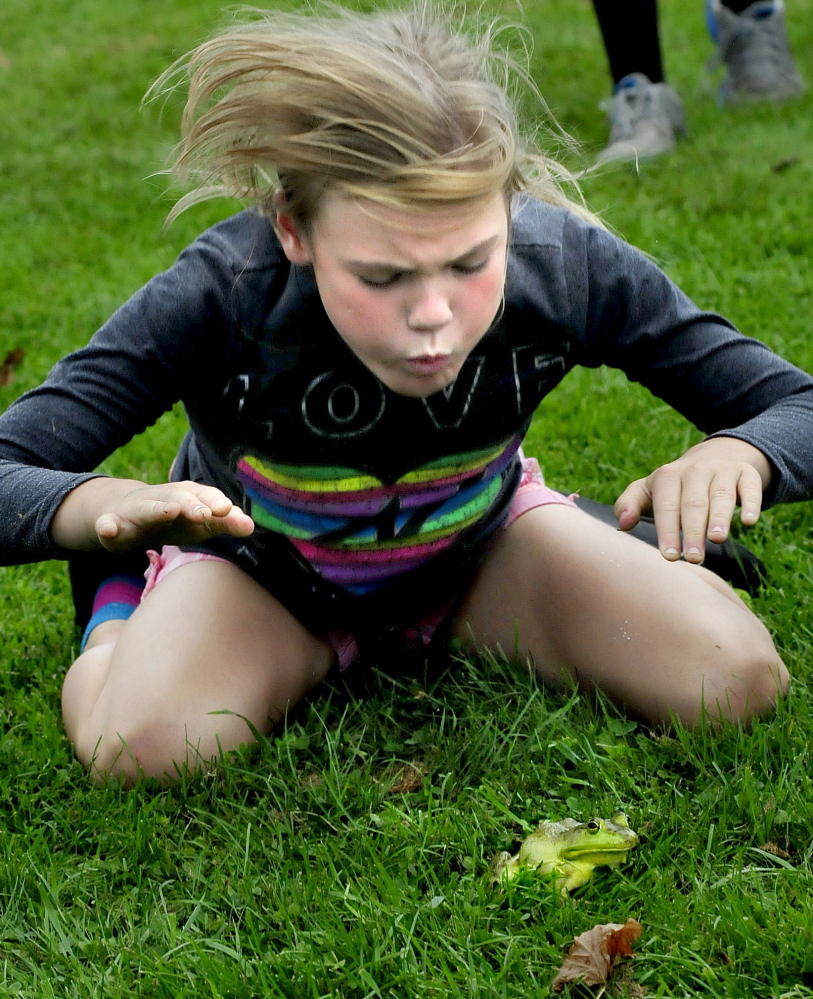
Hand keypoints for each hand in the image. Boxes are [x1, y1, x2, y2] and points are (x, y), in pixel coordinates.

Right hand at [93, 481, 254, 551]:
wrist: (125, 512)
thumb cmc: (173, 519)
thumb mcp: (199, 523)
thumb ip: (224, 523)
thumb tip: (251, 526)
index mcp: (186, 498)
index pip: (204, 497)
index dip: (215, 502)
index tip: (227, 510)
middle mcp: (162, 499)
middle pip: (179, 498)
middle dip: (192, 504)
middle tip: (205, 514)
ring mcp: (136, 511)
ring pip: (147, 508)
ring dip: (159, 509)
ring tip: (170, 512)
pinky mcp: (113, 524)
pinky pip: (108, 524)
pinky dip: (108, 526)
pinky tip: (108, 529)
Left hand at [613, 437, 771, 563]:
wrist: (714, 455)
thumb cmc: (674, 485)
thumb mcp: (649, 489)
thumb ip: (629, 503)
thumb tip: (622, 523)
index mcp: (668, 476)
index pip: (666, 506)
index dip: (667, 531)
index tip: (669, 556)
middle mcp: (695, 470)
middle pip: (693, 504)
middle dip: (692, 531)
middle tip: (693, 558)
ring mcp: (722, 470)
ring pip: (720, 496)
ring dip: (719, 518)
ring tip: (716, 539)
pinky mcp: (746, 474)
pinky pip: (750, 488)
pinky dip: (751, 504)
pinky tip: (748, 521)